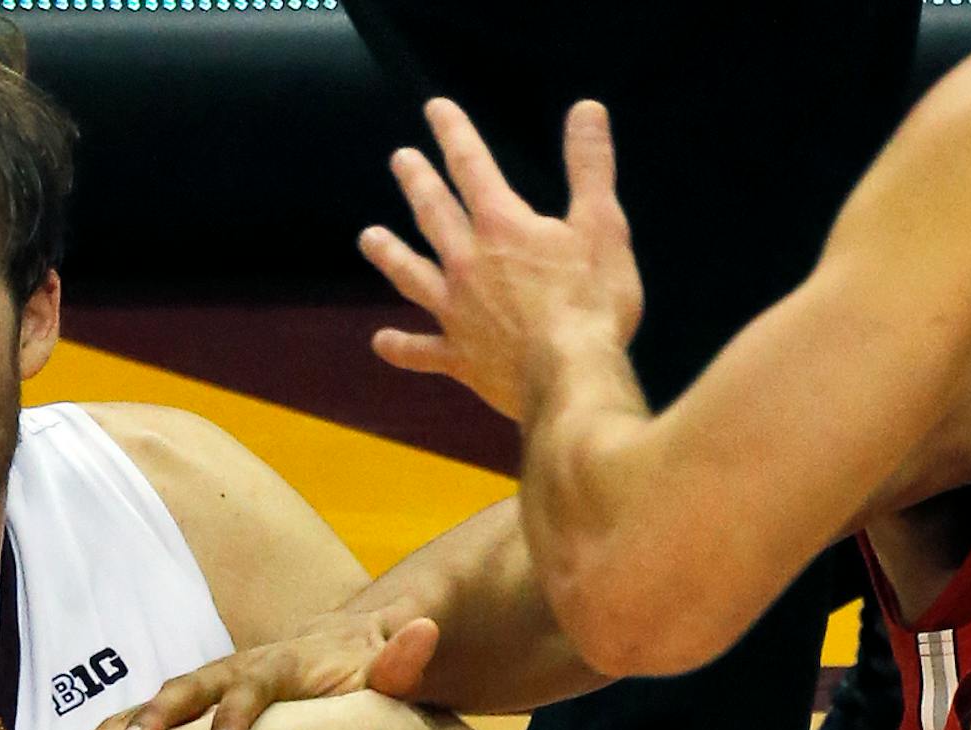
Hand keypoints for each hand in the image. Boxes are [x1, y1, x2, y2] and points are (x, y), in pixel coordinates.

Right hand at [42, 605, 438, 729]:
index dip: (234, 719)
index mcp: (275, 667)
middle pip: (178, 697)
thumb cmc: (360, 669)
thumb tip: (427, 628)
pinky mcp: (175, 719)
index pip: (250, 689)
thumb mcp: (389, 666)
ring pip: (138, 716)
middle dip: (145, 727)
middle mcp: (223, 675)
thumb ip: (403, 658)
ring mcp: (194, 696)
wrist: (337, 652)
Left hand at [361, 97, 643, 421]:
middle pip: (434, 213)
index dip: (454, 133)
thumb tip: (587, 109)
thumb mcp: (603, 227)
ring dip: (389, 254)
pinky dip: (401, 348)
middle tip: (401, 160)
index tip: (435, 110)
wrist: (570, 379)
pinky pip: (422, 351)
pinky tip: (380, 342)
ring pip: (412, 275)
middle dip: (417, 182)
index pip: (471, 166)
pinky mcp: (460, 358)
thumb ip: (590, 167)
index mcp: (501, 226)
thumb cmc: (593, 304)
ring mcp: (458, 312)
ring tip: (368, 238)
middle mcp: (468, 263)